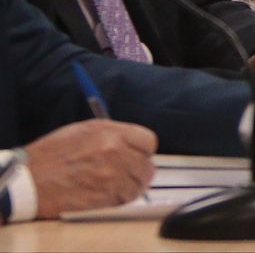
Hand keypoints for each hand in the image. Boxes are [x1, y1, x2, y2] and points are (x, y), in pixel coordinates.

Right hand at [27, 120, 156, 218]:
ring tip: (114, 187)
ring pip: (138, 186)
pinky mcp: (104, 197)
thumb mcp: (83, 131)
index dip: (143, 151)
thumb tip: (131, 142)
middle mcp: (115, 151)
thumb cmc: (50, 156)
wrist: (28, 181)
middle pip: (147, 166)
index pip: (148, 141)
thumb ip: (112, 134)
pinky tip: (105, 196)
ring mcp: (111, 175)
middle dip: (138, 172)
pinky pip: (124, 200)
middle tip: (127, 175)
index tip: (138, 156)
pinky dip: (119, 200)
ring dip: (130, 188)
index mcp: (110, 132)